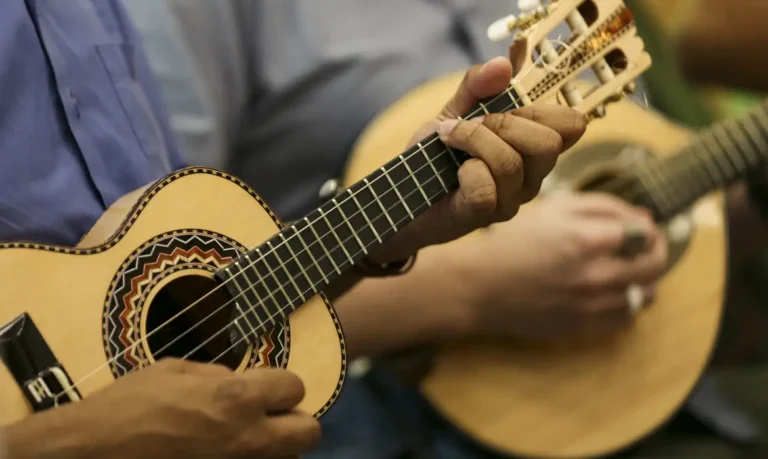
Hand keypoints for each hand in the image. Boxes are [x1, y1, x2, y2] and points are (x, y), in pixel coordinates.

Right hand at [4, 359, 319, 458]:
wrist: (93, 452)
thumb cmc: (129, 405)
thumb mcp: (175, 370)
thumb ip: (218, 374)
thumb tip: (239, 380)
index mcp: (237, 397)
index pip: (296, 387)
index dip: (281, 384)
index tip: (265, 386)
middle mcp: (247, 436)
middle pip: (309, 431)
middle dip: (294, 418)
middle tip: (269, 414)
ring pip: (286, 458)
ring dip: (275, 444)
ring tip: (244, 435)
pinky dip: (248, 458)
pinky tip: (223, 451)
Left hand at [369, 56, 586, 262]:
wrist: (402, 194)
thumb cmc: (435, 155)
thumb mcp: (455, 111)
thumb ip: (477, 86)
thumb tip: (503, 63)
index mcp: (533, 148)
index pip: (573, 125)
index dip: (545, 109)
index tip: (508, 106)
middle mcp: (531, 177)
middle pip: (548, 143)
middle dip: (504, 123)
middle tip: (472, 123)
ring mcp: (510, 200)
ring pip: (510, 163)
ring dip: (473, 140)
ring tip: (450, 140)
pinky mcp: (484, 216)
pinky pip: (485, 187)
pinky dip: (465, 171)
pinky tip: (453, 173)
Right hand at [460, 192, 667, 340]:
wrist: (480, 287)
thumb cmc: (513, 242)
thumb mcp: (553, 209)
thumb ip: (602, 207)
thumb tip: (643, 216)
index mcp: (589, 238)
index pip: (647, 233)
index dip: (648, 228)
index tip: (640, 229)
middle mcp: (597, 274)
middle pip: (654, 265)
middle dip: (654, 252)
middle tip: (642, 248)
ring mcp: (593, 305)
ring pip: (646, 293)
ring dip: (642, 279)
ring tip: (623, 271)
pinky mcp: (586, 328)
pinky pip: (627, 317)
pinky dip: (626, 303)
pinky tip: (608, 292)